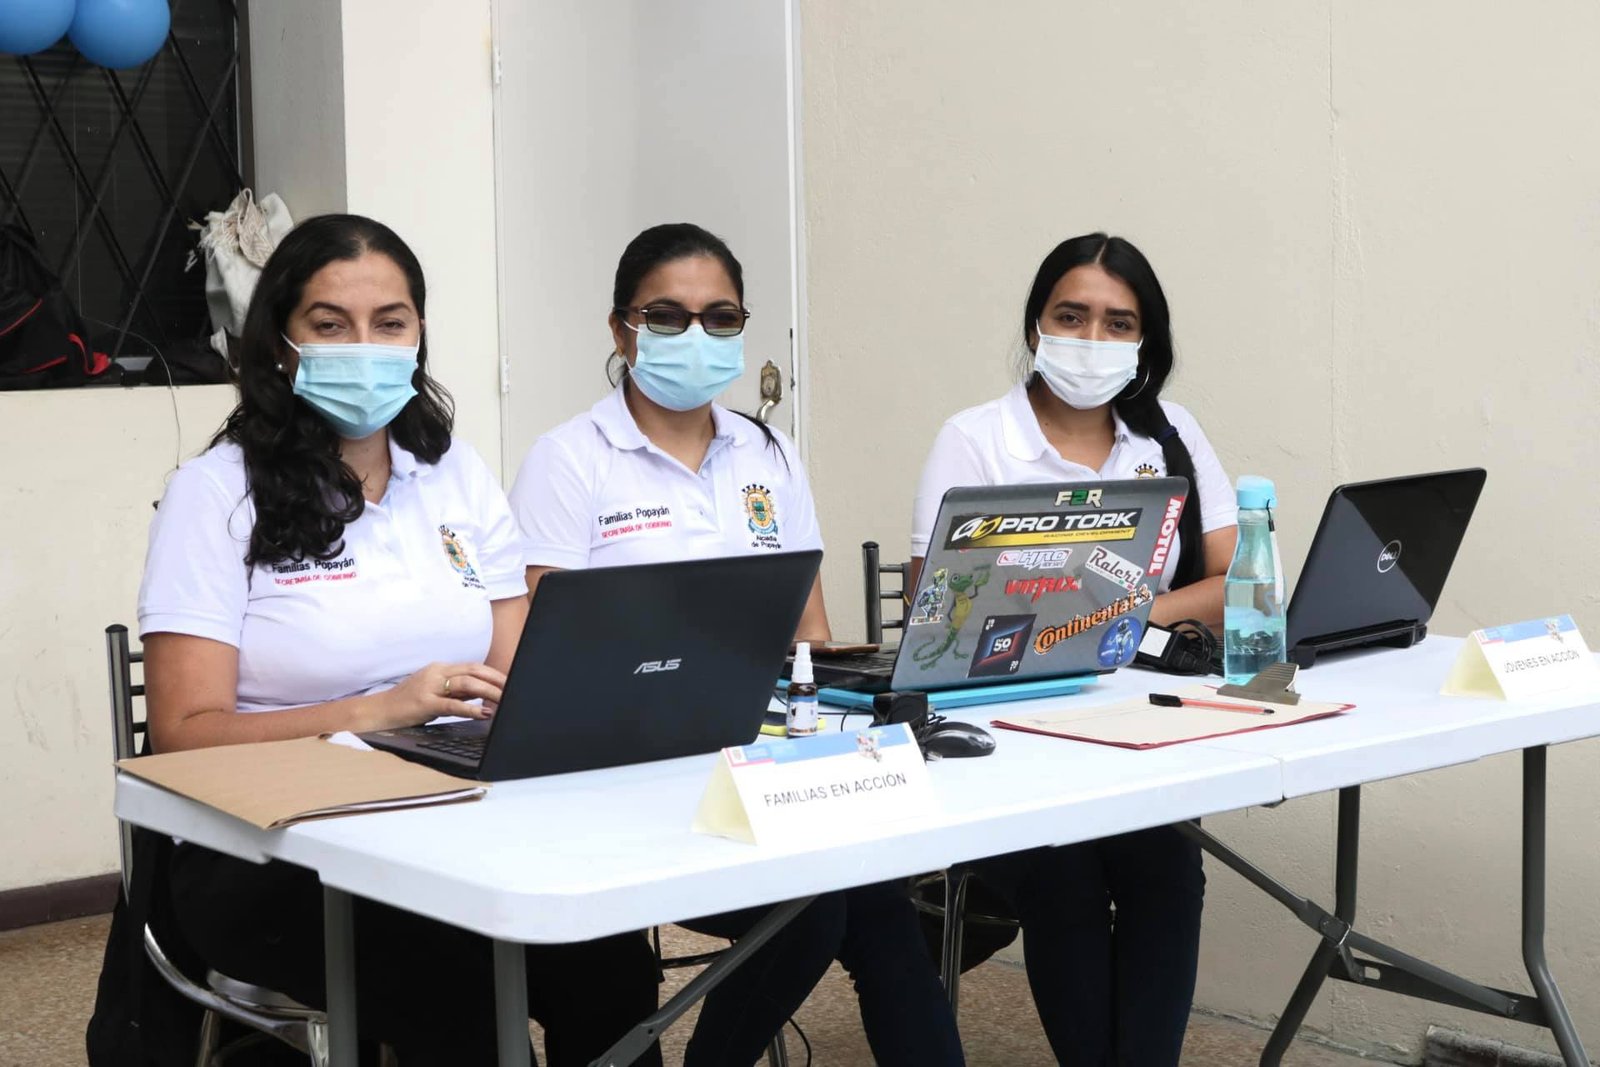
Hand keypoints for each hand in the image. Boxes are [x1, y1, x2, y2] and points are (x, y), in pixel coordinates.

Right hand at [365, 662, 506, 730]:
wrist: (378, 711)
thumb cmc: (407, 704)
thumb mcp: (435, 693)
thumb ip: (457, 692)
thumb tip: (482, 693)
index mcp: (440, 668)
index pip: (473, 667)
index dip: (494, 673)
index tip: (510, 681)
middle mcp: (436, 672)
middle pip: (474, 671)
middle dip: (497, 680)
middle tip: (514, 689)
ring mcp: (429, 686)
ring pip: (467, 684)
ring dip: (489, 692)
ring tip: (504, 700)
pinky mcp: (424, 702)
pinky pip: (452, 704)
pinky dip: (471, 708)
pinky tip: (484, 712)